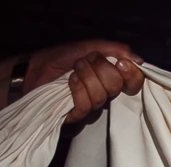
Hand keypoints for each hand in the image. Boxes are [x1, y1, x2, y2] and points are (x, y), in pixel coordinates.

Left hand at [24, 41, 144, 123]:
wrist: (32, 69)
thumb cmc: (59, 58)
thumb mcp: (87, 46)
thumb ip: (112, 49)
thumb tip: (138, 59)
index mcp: (110, 78)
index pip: (133, 82)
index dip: (132, 75)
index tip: (122, 64)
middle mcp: (104, 94)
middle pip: (117, 86)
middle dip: (100, 69)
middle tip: (85, 61)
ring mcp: (91, 107)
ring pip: (101, 96)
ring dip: (85, 76)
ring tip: (73, 69)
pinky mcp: (77, 116)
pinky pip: (85, 105)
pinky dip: (77, 89)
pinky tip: (69, 81)